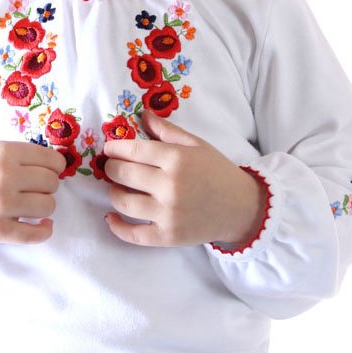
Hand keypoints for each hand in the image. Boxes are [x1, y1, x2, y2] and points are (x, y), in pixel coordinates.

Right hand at [0, 141, 65, 245]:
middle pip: (52, 183)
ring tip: (30, 203)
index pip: (52, 161)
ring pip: (48, 206)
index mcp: (5, 152)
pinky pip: (36, 234)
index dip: (55, 167)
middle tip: (33, 188)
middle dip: (47, 185)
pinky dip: (45, 230)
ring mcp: (2, 205)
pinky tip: (41, 224)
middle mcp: (5, 177)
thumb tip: (58, 166)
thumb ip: (21, 155)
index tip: (49, 171)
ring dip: (44, 206)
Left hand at [102, 110, 266, 247]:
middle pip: (123, 175)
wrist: (242, 208)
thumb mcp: (196, 145)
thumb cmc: (217, 171)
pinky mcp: (168, 236)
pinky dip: (117, 227)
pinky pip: (133, 235)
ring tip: (117, 187)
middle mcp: (170, 186)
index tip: (109, 148)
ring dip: (113, 192)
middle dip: (111, 168)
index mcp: (177, 159)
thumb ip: (167, 130)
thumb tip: (142, 115)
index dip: (115, 148)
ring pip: (123, 203)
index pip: (133, 151)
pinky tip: (111, 218)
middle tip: (111, 166)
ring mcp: (168, 214)